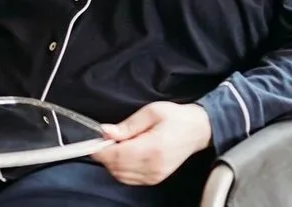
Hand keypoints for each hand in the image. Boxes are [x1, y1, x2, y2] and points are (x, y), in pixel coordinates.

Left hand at [91, 102, 212, 185]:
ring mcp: (154, 175)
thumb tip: (105, 132)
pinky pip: (129, 179)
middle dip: (106, 155)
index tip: (94, 142)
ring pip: (120, 175)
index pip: (117, 156)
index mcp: (153, 148)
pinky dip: (121, 169)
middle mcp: (153, 166)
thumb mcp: (151, 112)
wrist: (197, 130)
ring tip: (118, 145)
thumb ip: (127, 124)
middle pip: (116, 168)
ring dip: (113, 162)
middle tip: (106, 139)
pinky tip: (125, 155)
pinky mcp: (155, 179)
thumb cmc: (176, 118)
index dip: (101, 150)